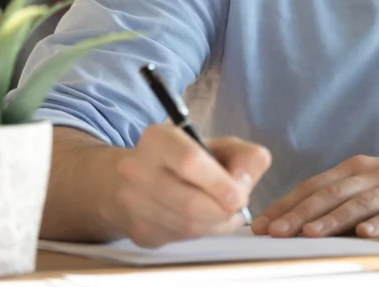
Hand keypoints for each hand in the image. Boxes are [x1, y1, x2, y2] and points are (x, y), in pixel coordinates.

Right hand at [111, 124, 271, 246]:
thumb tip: (244, 184)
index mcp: (158, 139)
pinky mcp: (139, 230)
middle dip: (224, 210)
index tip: (239, 195)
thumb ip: (245, 157)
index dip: (219, 183)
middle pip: (190, 203)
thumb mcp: (221, 146)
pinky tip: (205, 220)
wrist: (139, 181)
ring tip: (225, 212)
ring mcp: (133, 203)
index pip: (189, 162)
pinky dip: (203, 233)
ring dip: (217, 224)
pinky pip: (181, 238)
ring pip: (188, 226)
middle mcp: (137, 169)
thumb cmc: (188, 160)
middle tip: (238, 206)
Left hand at [251, 153, 378, 237]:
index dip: (287, 203)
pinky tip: (365, 234)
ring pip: (360, 203)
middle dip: (299, 213)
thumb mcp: (378, 181)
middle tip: (273, 231)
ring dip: (332, 219)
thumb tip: (303, 218)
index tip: (261, 223)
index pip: (316, 185)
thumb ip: (346, 194)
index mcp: (360, 168)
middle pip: (332, 193)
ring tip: (309, 234)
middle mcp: (377, 173)